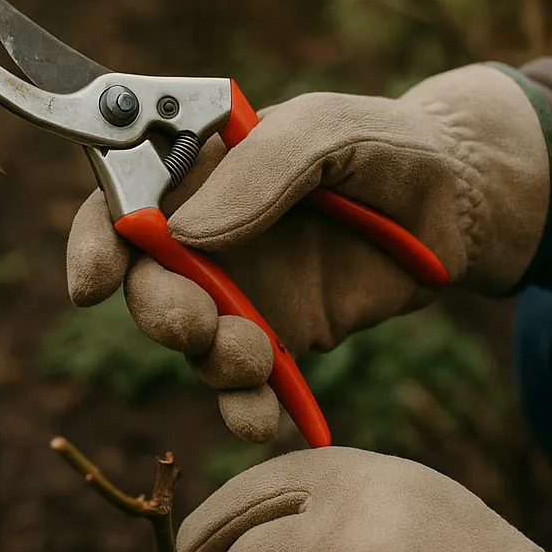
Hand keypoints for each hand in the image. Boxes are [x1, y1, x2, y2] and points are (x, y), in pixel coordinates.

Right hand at [66, 63, 551, 440]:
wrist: (459, 208)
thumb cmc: (388, 146)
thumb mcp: (331, 133)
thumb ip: (263, 168)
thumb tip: (184, 233)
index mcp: (201, 168)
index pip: (120, 198)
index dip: (94, 241)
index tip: (92, 285)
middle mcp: (205, 232)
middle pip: (145, 282)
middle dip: (160, 313)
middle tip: (198, 326)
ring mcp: (240, 289)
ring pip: (190, 342)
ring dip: (210, 361)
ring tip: (259, 358)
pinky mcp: (279, 339)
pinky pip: (242, 385)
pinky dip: (242, 409)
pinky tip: (262, 418)